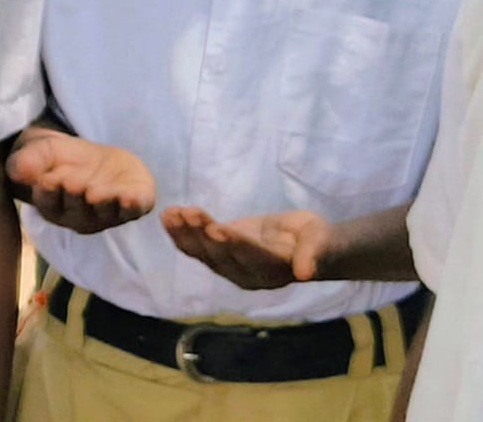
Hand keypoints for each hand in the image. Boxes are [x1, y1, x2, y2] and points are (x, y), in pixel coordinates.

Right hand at [7, 129, 155, 233]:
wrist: (97, 161)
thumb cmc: (62, 159)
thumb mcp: (40, 153)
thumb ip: (27, 162)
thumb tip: (15, 171)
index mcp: (53, 206)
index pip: (49, 203)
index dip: (49, 193)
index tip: (47, 180)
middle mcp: (80, 217)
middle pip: (77, 210)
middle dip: (76, 196)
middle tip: (73, 183)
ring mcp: (108, 214)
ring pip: (106, 213)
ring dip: (104, 204)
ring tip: (99, 193)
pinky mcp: (133, 205)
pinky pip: (135, 210)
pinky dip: (134, 206)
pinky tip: (130, 198)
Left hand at [163, 206, 330, 289]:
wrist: (304, 243)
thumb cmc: (316, 239)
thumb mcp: (319, 241)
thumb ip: (311, 254)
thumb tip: (305, 273)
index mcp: (274, 271)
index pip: (251, 257)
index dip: (234, 244)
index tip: (217, 228)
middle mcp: (249, 276)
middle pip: (222, 256)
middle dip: (204, 234)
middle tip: (190, 212)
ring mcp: (231, 268)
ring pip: (203, 253)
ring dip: (186, 233)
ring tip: (173, 213)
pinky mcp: (218, 257)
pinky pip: (195, 248)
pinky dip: (180, 233)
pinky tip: (167, 217)